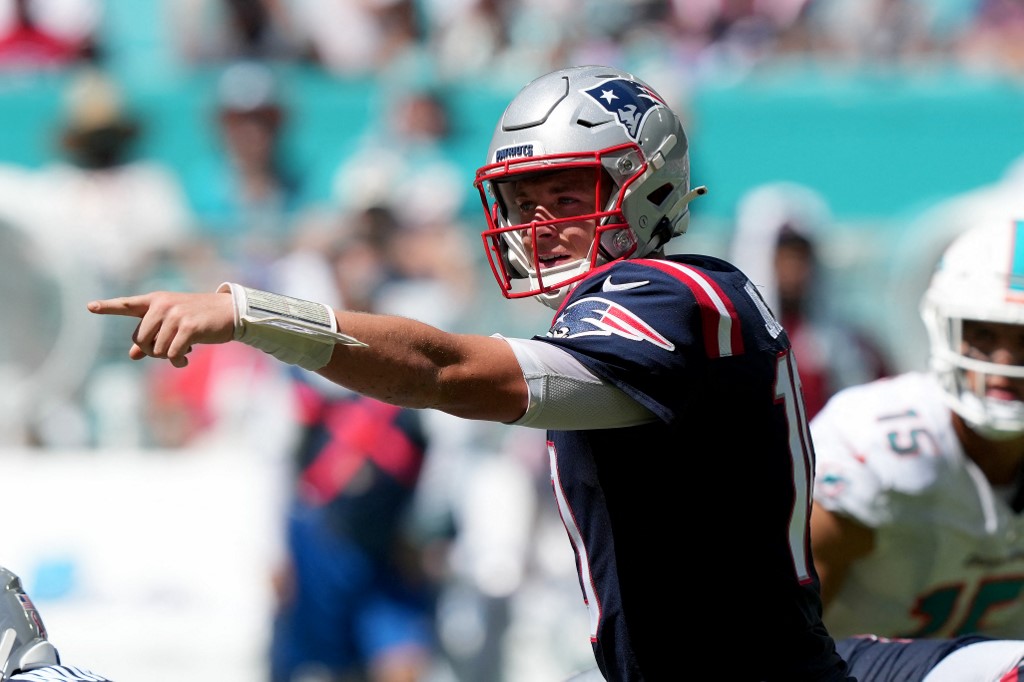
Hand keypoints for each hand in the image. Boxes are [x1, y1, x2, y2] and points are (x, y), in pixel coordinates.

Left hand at [87, 291, 235, 367]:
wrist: (229, 312)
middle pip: (140, 339)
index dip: (108, 306)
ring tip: (181, 352)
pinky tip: (184, 359)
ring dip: (167, 357)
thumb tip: (132, 355)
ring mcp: (175, 315)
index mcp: (156, 301)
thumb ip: (152, 336)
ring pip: (156, 349)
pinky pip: (172, 353)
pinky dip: (177, 361)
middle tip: (165, 352)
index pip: (127, 304)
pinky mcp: (189, 327)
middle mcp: (162, 305)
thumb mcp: (173, 324)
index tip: (90, 307)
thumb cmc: (199, 318)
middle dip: (151, 351)